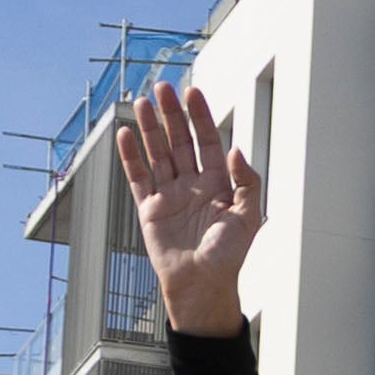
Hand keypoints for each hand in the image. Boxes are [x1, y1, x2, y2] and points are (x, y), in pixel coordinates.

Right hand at [121, 80, 269, 336]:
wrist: (202, 286)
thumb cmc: (228, 257)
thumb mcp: (249, 218)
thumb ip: (247, 182)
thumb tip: (236, 150)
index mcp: (218, 183)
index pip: (208, 141)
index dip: (200, 117)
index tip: (193, 93)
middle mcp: (192, 184)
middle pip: (179, 141)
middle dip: (171, 114)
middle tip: (162, 88)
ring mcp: (169, 195)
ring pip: (157, 153)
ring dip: (150, 128)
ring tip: (140, 102)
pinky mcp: (149, 210)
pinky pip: (138, 178)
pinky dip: (130, 157)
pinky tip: (125, 134)